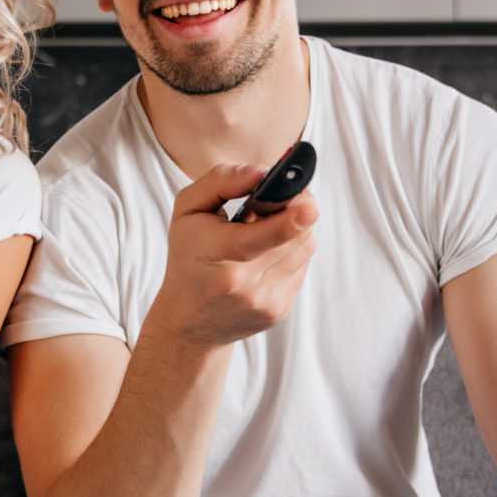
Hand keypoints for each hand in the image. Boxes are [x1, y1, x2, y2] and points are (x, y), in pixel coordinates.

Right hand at [145, 162, 320, 346]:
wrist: (189, 323)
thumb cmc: (189, 257)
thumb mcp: (188, 210)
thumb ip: (221, 182)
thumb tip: (262, 174)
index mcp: (217, 254)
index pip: (261, 237)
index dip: (291, 220)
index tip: (309, 205)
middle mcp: (243, 283)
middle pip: (295, 235)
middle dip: (295, 210)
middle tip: (274, 201)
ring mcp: (264, 300)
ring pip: (305, 247)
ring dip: (295, 230)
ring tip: (265, 229)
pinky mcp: (279, 310)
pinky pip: (302, 267)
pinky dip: (291, 252)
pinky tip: (267, 254)